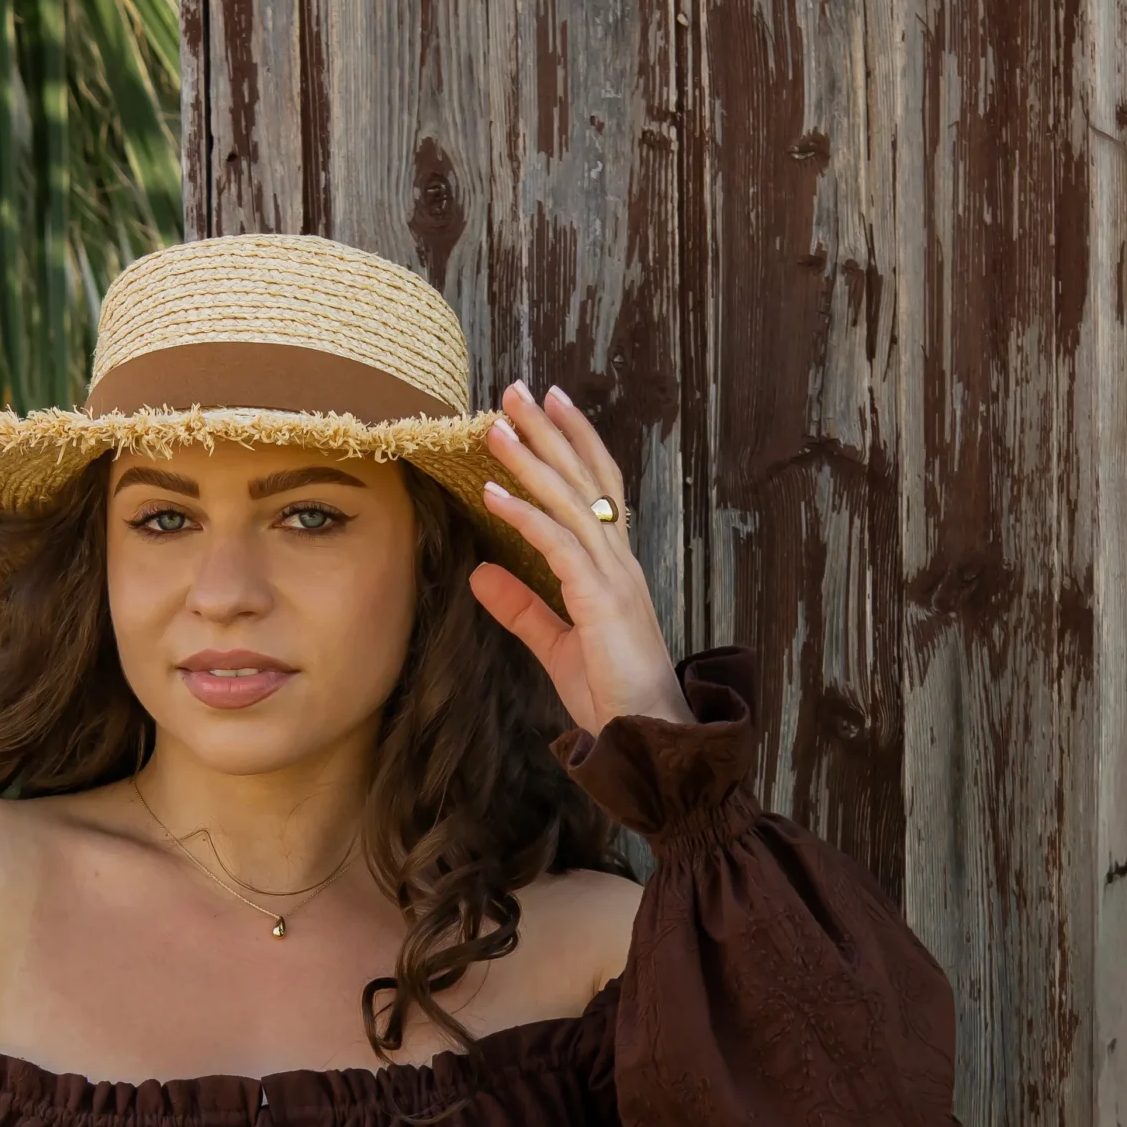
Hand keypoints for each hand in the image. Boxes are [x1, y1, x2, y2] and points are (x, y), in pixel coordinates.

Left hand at [470, 380, 694, 735]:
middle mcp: (619, 562)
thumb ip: (521, 607)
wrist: (647, 737)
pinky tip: (494, 492)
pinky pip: (559, 545)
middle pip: (585, 479)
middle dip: (550, 431)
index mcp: (613, 569)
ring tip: (496, 425)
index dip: (574, 445)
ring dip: (531, 459)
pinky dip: (525, 515)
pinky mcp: (601, 601)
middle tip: (516, 389)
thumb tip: (480, 573)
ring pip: (571, 501)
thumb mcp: (556, 646)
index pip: (596, 491)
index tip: (548, 407)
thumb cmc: (612, 697)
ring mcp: (614, 578)